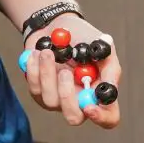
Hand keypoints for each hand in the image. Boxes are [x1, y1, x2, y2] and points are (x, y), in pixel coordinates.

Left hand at [19, 13, 121, 128]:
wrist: (57, 25)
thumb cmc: (83, 36)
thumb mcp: (101, 46)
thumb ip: (108, 64)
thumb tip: (109, 86)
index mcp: (100, 92)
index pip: (108, 118)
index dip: (100, 117)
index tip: (89, 106)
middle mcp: (80, 101)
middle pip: (74, 117)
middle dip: (67, 95)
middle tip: (65, 72)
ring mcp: (57, 100)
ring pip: (51, 101)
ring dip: (48, 73)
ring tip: (47, 51)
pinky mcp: (38, 93)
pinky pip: (35, 89)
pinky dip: (34, 69)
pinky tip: (36, 54)